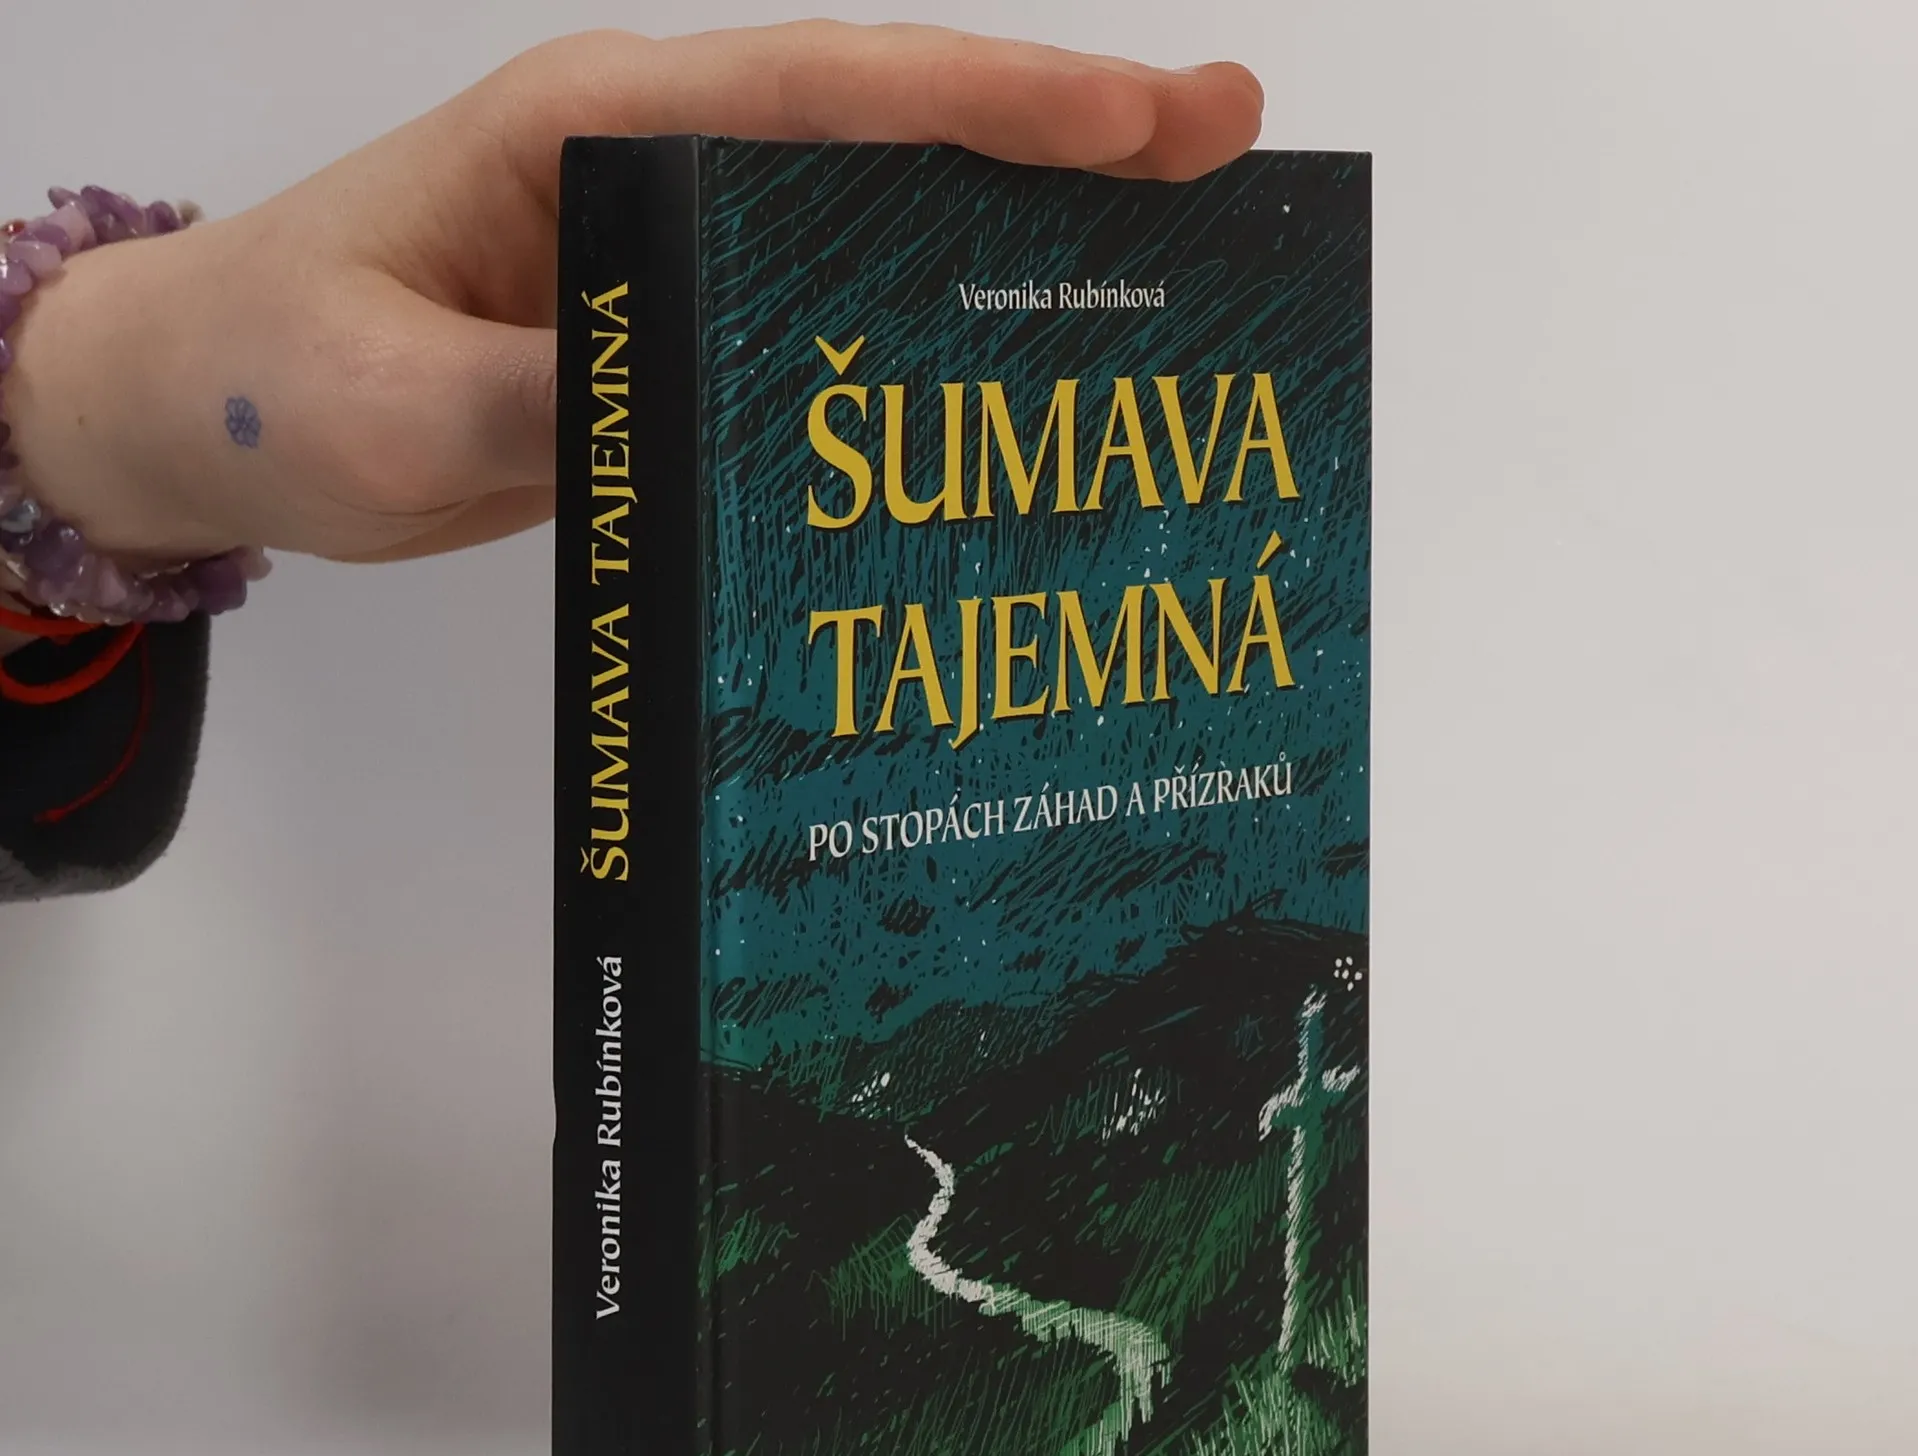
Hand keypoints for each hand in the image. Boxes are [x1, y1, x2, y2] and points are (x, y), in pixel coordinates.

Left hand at [1, 25, 1261, 571]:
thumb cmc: (276, 376)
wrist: (214, 413)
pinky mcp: (674, 344)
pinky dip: (923, 341)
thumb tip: (699, 419)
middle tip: (1225, 156)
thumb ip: (548, 401)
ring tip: (1166, 264)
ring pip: (873, 229)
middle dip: (1059, 146)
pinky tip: (1001, 389)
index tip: (1146, 122)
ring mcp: (675, 260)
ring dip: (1012, 245)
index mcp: (599, 134)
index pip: (827, 96)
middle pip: (889, 139)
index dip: (995, 106)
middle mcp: (658, 176)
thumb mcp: (391, 404)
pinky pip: (824, 329)